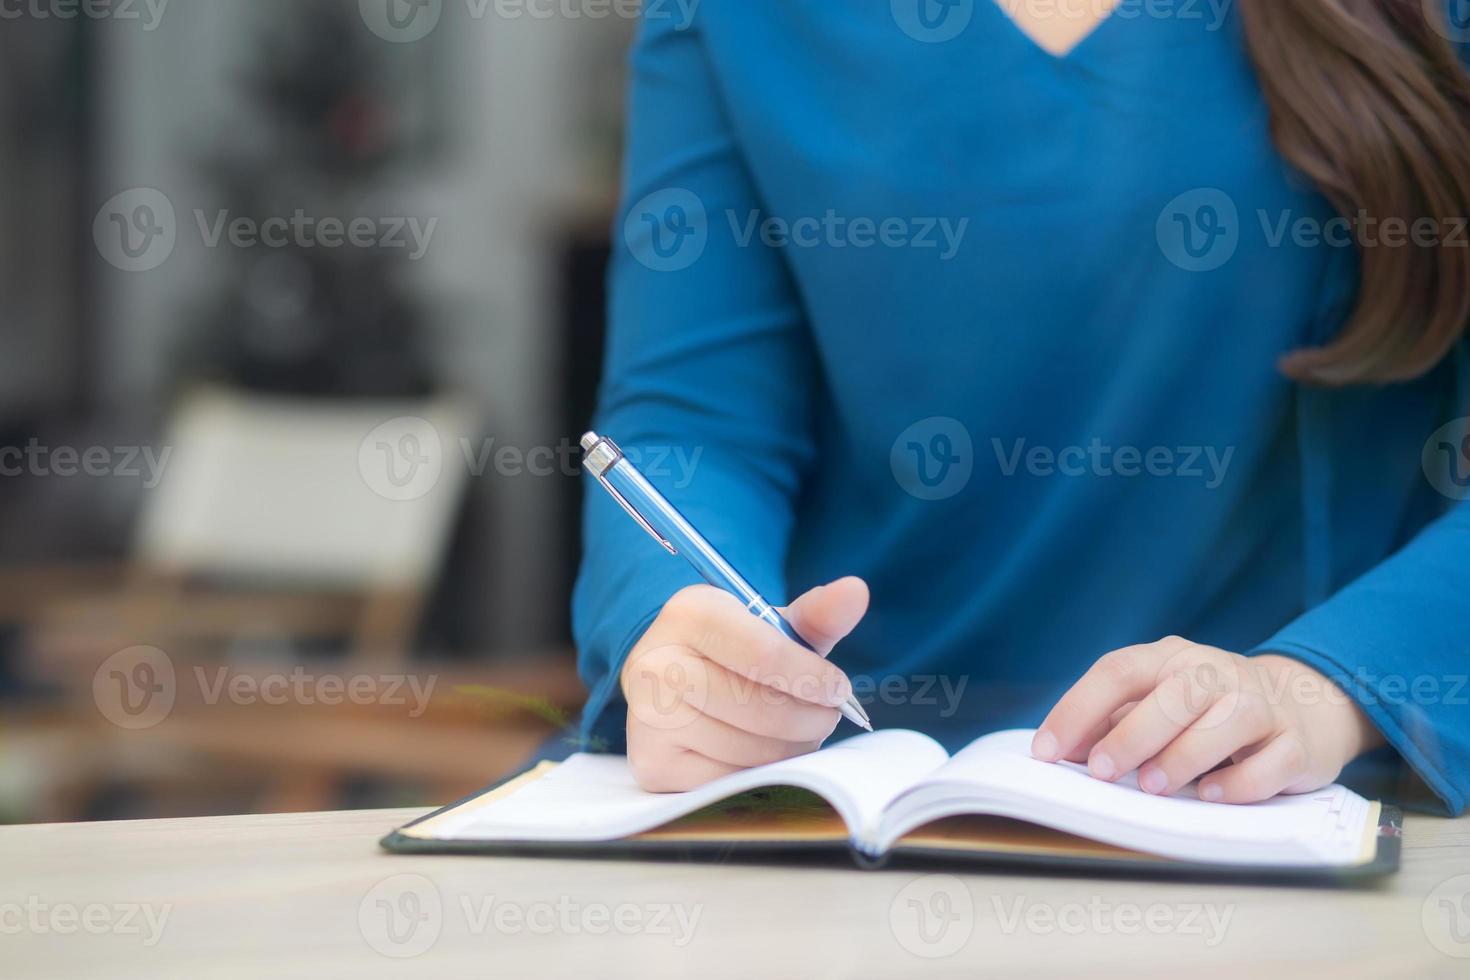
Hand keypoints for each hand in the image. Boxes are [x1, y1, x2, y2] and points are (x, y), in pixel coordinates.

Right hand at [621, 577, 868, 791]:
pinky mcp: (652, 764)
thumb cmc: (731, 651)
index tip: (837, 690)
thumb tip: (856, 591)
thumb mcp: (768, 625)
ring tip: (798, 733)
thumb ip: (816, 614)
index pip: (766, 655)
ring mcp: (648, 718)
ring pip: (750, 750)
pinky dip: (760, 772)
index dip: (813, 678)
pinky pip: (730, 780)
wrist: (668, 680)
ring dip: (792, 749)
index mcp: (690, 614)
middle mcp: (658, 663)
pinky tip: (763, 751)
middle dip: (811, 719)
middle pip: (761, 708)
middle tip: (825, 717)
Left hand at [1032, 637, 1383, 802]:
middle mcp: (1217, 672)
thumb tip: (1061, 753)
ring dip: (1184, 755)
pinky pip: (1273, 761)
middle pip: (1175, 693)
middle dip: (1132, 734)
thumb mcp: (1158, 703)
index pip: (1118, 670)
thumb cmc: (1209, 711)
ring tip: (1152, 787)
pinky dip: (1240, 781)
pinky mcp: (1297, 743)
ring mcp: (1263, 704)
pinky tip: (1210, 795)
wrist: (1306, 707)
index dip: (1078, 709)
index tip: (1047, 751)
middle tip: (1101, 772)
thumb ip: (1112, 723)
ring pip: (1228, 720)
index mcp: (1171, 658)